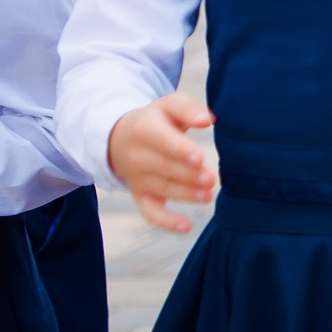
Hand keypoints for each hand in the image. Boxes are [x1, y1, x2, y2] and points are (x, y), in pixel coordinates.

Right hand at [107, 94, 218, 231]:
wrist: (119, 138)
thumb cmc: (156, 120)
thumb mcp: (169, 105)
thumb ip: (188, 108)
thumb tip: (207, 120)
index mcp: (145, 129)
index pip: (163, 141)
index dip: (180, 151)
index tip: (199, 158)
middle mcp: (137, 156)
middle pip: (165, 168)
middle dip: (189, 176)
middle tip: (211, 179)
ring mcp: (137, 178)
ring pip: (162, 189)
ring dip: (185, 195)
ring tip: (208, 196)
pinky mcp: (140, 196)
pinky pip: (151, 212)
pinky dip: (167, 222)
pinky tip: (187, 226)